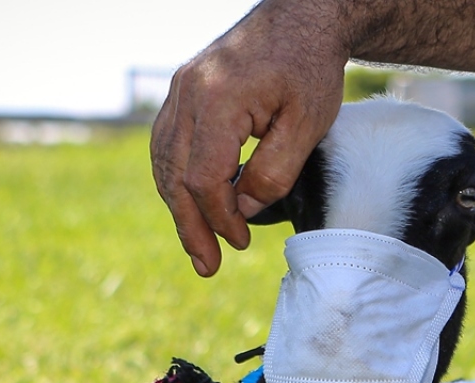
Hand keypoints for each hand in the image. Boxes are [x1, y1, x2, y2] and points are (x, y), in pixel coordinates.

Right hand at [150, 0, 346, 275]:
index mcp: (218, 101)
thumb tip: (244, 210)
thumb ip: (274, 172)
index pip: (205, 178)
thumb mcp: (306, 125)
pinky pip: (167, 143)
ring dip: (178, 207)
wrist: (302, 16)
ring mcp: (180, 89)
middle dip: (190, 226)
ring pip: (164, 162)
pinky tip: (192, 204)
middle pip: (175, 175)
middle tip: (207, 266)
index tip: (241, 242)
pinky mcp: (183, 90)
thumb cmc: (310, 67)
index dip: (220, 218)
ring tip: (198, 245)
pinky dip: (176, 178)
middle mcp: (188, 93)